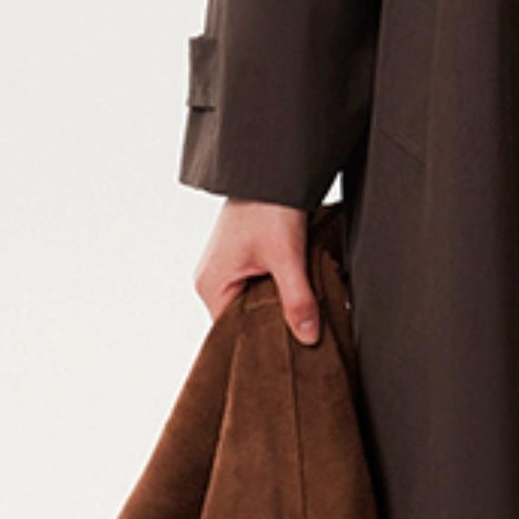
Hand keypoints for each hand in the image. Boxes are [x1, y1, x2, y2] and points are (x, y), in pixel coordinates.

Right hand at [194, 199, 319, 341]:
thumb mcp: (287, 257)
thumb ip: (298, 299)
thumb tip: (308, 338)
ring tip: (305, 313)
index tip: (290, 351)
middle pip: (245, 318)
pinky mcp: (243, 256)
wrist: (271, 168)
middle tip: (306, 336)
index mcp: (211, 285)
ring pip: (256, 300)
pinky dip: (279, 287)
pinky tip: (300, 290)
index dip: (262, 342)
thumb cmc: (268, 206)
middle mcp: (212, 279)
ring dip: (279, 303)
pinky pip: (260, 283)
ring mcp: (227, 266)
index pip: (234, 333)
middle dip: (274, 323)